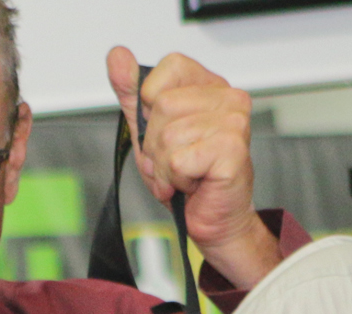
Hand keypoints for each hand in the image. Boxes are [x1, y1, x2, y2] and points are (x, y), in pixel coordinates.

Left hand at [109, 50, 277, 288]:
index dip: (153, 104)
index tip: (165, 130)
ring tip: (183, 176)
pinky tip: (194, 184)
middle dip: (155, 145)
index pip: (169, 67)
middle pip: (163, 107)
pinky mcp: (232, 150)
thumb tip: (117, 56)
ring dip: (165, 168)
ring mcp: (234, 122)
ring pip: (168, 137)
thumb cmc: (187, 178)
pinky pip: (178, 161)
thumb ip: (132, 94)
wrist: (213, 220)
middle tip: (174, 163)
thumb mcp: (149, 132)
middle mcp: (228, 98)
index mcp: (211, 86)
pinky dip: (176, 180)